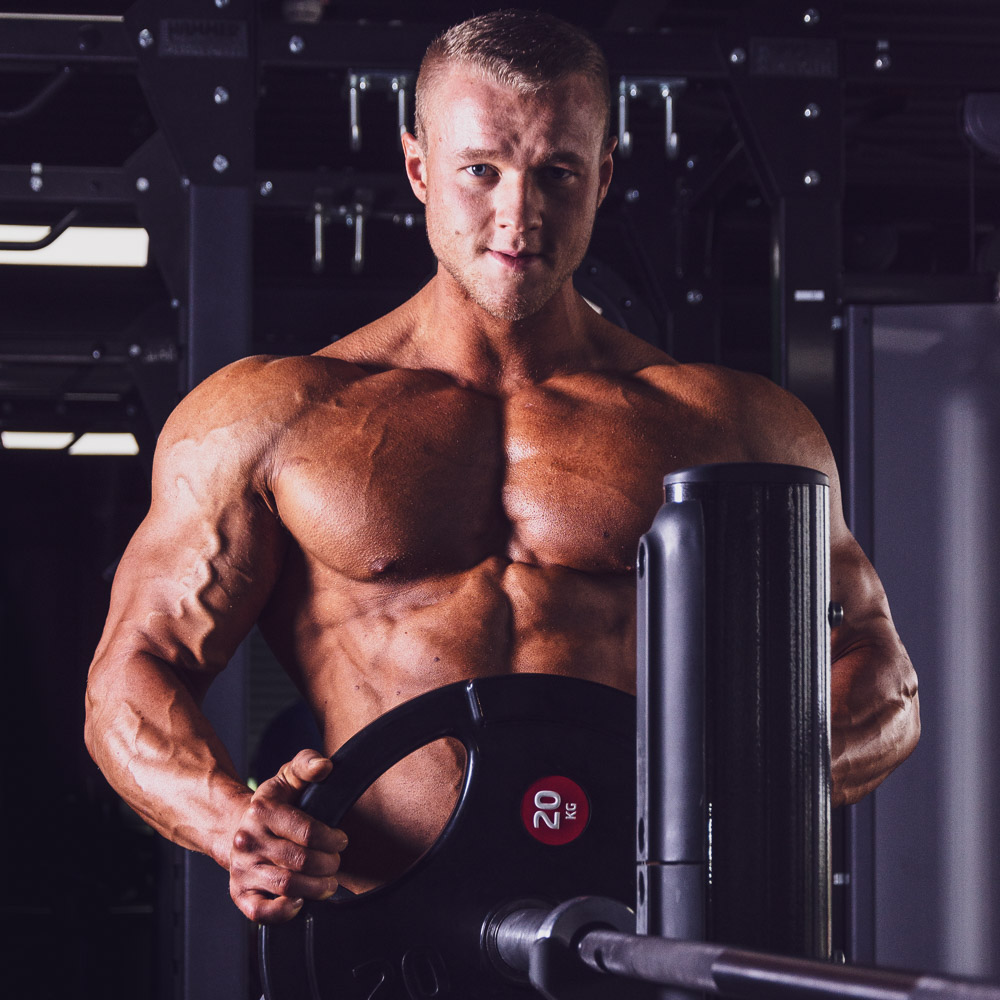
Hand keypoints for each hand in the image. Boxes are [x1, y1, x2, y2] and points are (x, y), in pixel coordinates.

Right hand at [229, 749, 347, 922]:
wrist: (238, 828)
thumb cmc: (274, 804)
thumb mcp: (289, 777)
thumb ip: (307, 764)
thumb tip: (324, 766)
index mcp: (261, 810)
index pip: (307, 832)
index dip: (332, 839)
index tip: (341, 840)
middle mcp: (247, 840)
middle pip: (300, 861)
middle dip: (328, 864)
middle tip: (335, 863)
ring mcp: (241, 868)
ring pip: (286, 886)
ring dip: (315, 888)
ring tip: (327, 882)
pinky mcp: (239, 893)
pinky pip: (260, 912)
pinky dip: (284, 911)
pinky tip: (300, 900)